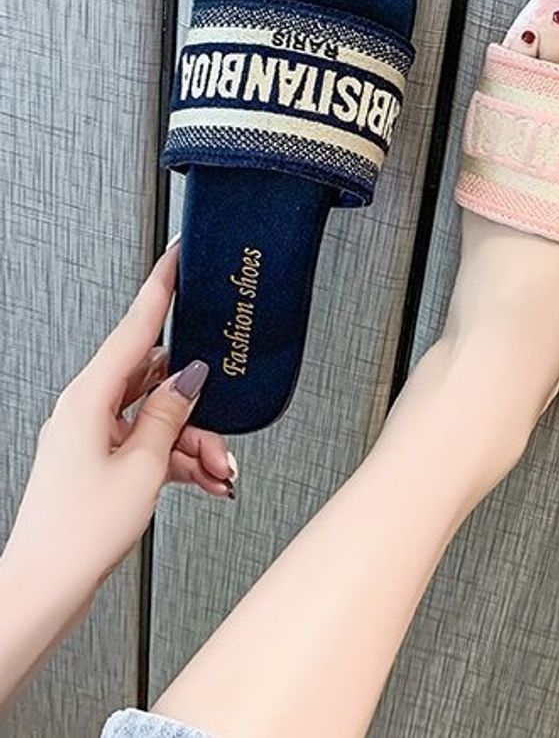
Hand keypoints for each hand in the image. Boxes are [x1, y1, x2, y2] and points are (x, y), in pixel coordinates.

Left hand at [2, 242, 235, 592]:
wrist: (46, 587)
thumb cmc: (77, 532)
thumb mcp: (144, 466)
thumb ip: (172, 413)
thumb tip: (190, 375)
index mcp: (89, 398)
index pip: (134, 326)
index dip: (161, 287)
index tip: (176, 256)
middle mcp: (88, 409)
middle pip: (158, 381)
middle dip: (200, 406)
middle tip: (225, 432)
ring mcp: (93, 435)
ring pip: (160, 417)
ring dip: (195, 442)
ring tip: (219, 473)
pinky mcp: (100, 460)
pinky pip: (150, 443)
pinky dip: (180, 460)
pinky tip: (205, 480)